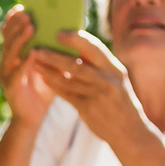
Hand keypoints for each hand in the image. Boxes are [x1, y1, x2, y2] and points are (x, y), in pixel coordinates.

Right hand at [0, 6, 75, 127]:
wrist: (32, 118)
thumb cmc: (43, 89)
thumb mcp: (48, 64)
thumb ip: (51, 48)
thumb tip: (66, 27)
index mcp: (13, 53)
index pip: (9, 31)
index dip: (13, 19)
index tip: (22, 6)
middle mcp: (6, 61)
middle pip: (7, 37)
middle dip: (16, 24)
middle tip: (28, 13)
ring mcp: (5, 74)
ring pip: (9, 52)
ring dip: (19, 38)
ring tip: (30, 26)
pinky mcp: (10, 87)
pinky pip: (16, 72)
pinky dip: (24, 61)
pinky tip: (33, 53)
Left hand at [50, 32, 152, 154]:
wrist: (129, 132)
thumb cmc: (120, 101)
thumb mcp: (116, 80)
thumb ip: (100, 66)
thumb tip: (78, 47)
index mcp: (115, 69)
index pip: (94, 49)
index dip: (76, 39)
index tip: (59, 33)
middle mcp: (107, 81)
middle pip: (76, 65)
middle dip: (55, 57)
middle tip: (38, 49)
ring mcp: (97, 96)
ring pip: (67, 81)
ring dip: (49, 71)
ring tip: (35, 63)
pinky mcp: (88, 110)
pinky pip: (66, 95)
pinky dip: (54, 86)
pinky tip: (43, 78)